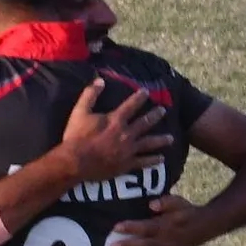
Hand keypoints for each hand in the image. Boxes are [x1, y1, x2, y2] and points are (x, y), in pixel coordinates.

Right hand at [50, 77, 169, 182]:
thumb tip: (100, 80)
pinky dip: (153, 160)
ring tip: (171, 138)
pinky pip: (143, 162)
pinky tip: (161, 158)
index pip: (131, 105)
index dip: (139, 97)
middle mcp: (125, 133)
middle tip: (163, 111)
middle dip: (155, 115)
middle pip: (145, 123)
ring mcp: (128, 150)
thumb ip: (90, 95)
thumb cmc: (76, 136)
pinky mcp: (126, 164)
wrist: (75, 162)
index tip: (146, 92)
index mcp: (115, 120)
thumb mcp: (79, 111)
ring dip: (161, 140)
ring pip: (149, 143)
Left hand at [109, 194, 211, 245]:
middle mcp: (163, 241)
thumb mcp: (177, 202)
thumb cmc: (187, 212)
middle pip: (142, 244)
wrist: (204, 226)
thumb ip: (164, 203)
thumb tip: (151, 204)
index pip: (144, 227)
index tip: (115, 228)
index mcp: (163, 226)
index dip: (130, 227)